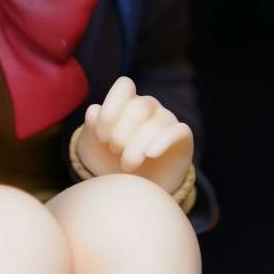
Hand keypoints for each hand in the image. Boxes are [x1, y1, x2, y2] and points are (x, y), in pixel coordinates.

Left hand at [75, 76, 193, 194]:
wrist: (130, 187)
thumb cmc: (109, 160)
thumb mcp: (92, 145)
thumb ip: (91, 127)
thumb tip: (95, 110)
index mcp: (127, 101)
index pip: (125, 86)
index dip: (111, 109)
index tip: (101, 136)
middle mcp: (149, 106)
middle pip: (139, 107)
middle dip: (121, 134)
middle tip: (114, 151)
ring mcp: (167, 120)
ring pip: (155, 125)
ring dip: (135, 149)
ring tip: (126, 166)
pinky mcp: (182, 138)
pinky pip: (179, 131)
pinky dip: (163, 142)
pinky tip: (150, 155)